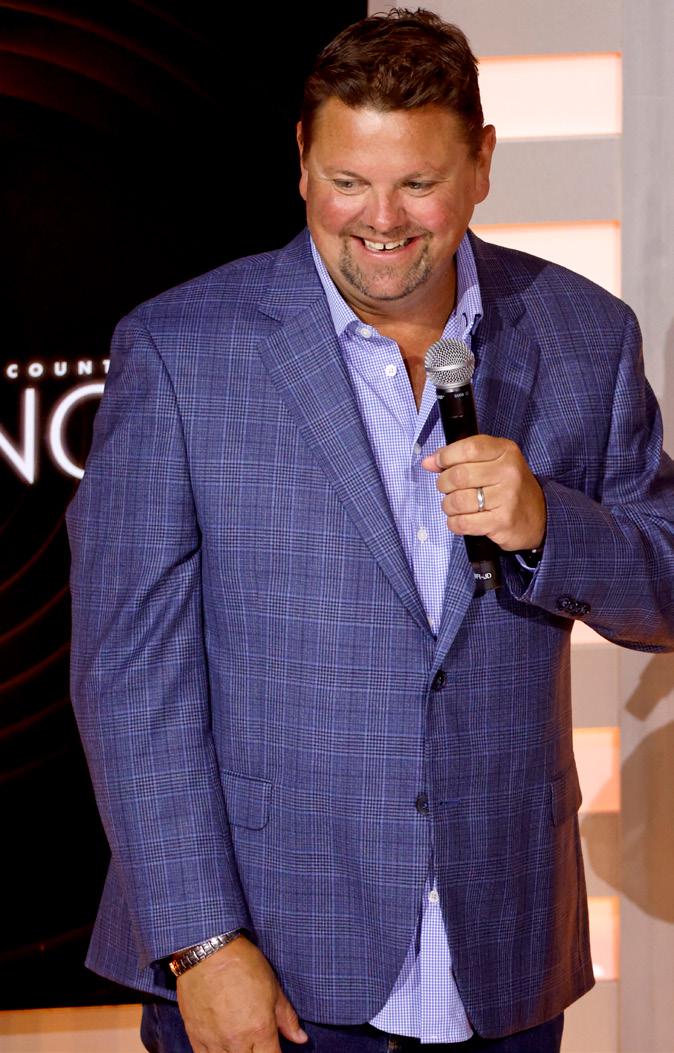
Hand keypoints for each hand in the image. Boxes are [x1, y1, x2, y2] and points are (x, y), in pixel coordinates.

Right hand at [176, 935, 307, 1052]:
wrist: (208, 950)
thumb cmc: (243, 963)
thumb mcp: (273, 986)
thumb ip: (287, 1017)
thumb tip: (300, 1038)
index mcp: (260, 1029)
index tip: (274, 1048)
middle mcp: (237, 1041)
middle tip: (258, 1044)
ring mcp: (214, 1041)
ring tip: (240, 1044)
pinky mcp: (196, 1037)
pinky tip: (222, 1046)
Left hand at [421, 435, 545, 550]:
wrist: (539, 517)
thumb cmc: (508, 487)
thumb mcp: (491, 463)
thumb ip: (460, 458)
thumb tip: (428, 462)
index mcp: (505, 451)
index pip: (468, 447)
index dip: (446, 456)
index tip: (439, 464)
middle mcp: (508, 472)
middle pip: (458, 475)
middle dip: (443, 484)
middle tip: (447, 489)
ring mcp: (507, 498)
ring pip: (457, 501)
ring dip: (448, 506)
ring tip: (455, 506)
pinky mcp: (502, 522)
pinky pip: (463, 523)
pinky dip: (454, 523)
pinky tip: (461, 519)